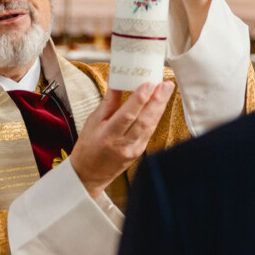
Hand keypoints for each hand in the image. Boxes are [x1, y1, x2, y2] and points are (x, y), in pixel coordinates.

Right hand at [70, 81, 174, 199]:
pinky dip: (156, 116)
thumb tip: (116, 79)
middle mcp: (122, 144)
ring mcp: (133, 150)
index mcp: (107, 135)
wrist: (89, 174)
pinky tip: (160, 104)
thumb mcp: (93, 122)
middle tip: (165, 84)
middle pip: (144, 120)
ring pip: (150, 126)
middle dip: (157, 100)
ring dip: (160, 106)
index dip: (139, 100)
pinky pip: (150, 131)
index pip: (127, 116)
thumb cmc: (88, 147)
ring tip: (166, 89)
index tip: (148, 84)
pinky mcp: (140, 152)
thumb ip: (108, 102)